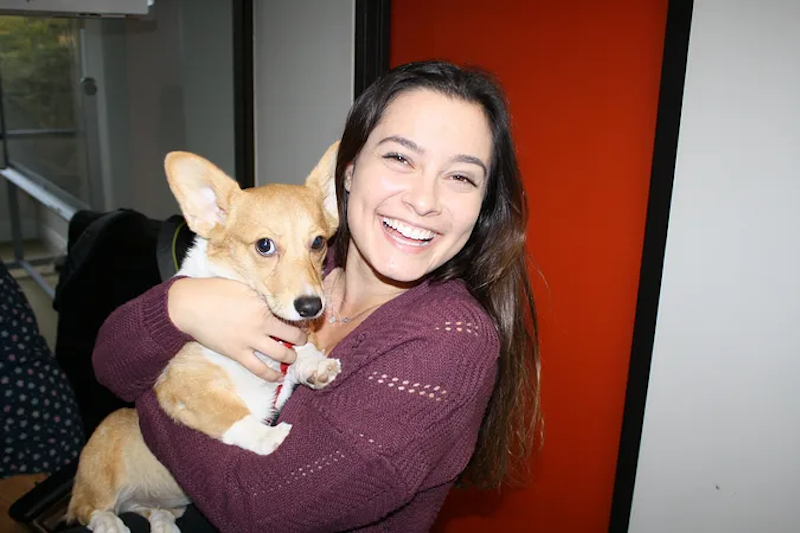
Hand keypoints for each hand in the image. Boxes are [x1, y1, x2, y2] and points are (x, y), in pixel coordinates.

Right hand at [167, 277, 305, 380]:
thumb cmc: (215, 290)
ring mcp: (250, 340)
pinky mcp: (238, 353)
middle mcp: (261, 323)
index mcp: (263, 304)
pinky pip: (260, 369)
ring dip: (290, 357)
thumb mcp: (243, 286)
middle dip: (301, 340)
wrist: (190, 305)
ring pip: (281, 354)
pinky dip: (272, 375)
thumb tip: (273, 300)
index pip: (290, 314)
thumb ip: (260, 295)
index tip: (303, 321)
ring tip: (292, 357)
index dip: (299, 319)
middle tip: (301, 340)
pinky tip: (279, 377)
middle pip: (292, 336)